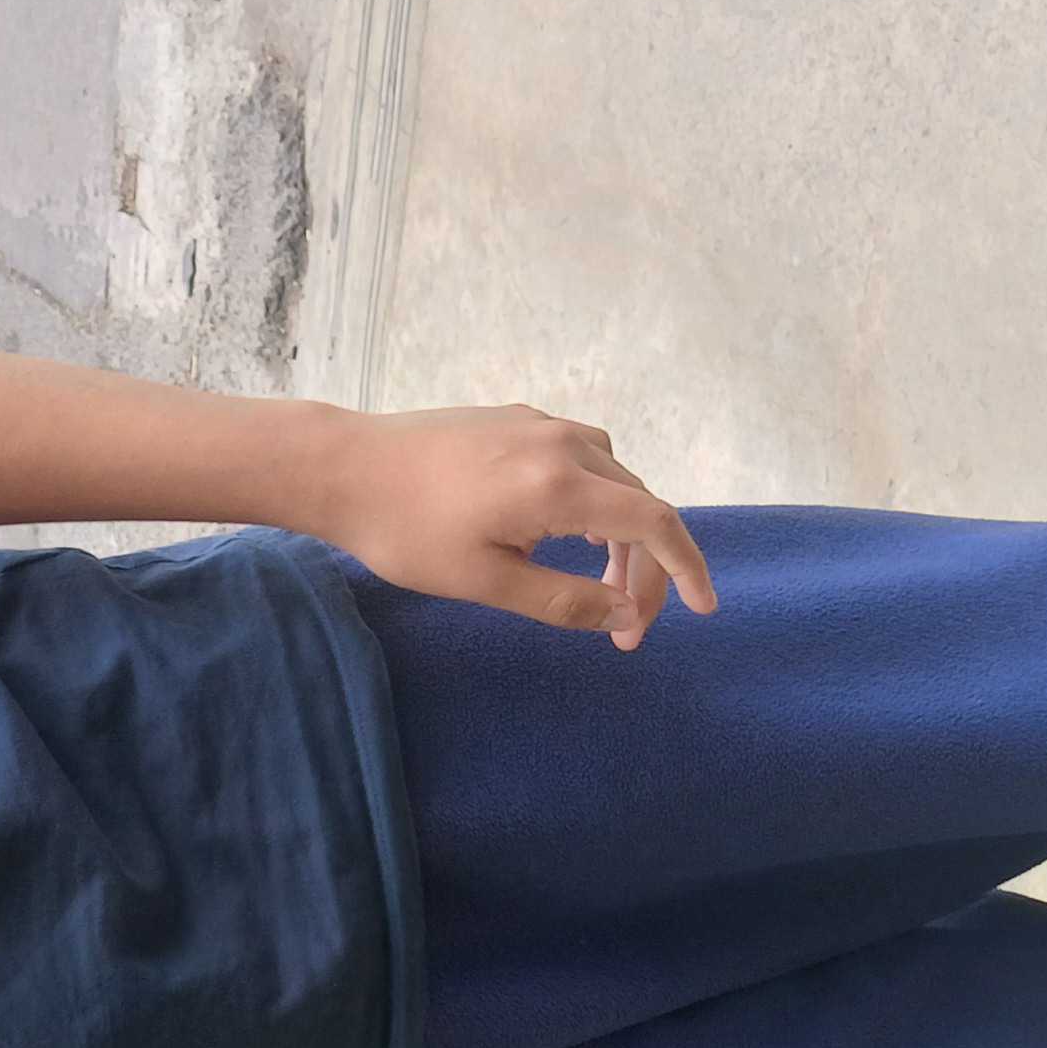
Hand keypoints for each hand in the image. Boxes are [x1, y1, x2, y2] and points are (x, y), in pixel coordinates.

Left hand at [310, 405, 718, 647]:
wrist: (343, 468)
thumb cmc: (406, 532)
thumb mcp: (486, 582)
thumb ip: (562, 601)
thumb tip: (622, 615)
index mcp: (560, 483)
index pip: (654, 523)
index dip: (685, 568)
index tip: (703, 610)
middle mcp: (562, 442)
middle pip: (637, 503)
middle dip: (644, 568)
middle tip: (625, 627)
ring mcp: (539, 424)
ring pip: (611, 480)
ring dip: (618, 535)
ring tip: (599, 587)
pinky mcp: (515, 420)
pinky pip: (579, 460)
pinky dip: (591, 503)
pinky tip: (567, 537)